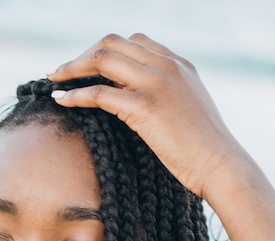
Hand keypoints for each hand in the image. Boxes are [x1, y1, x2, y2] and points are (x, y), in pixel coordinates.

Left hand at [49, 33, 245, 199]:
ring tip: (54, 80)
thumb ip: (170, 96)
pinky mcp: (145, 106)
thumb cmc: (207, 149)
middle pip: (112, 43)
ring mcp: (156, 83)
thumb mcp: (191, 110)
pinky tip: (61, 100)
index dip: (104, 50)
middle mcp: (166, 66)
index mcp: (178, 64)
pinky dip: (75, 95)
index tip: (86, 65)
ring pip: (102, 59)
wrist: (221, 165)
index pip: (134, 41)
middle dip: (82, 54)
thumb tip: (145, 105)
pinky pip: (99, 93)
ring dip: (72, 67)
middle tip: (62, 71)